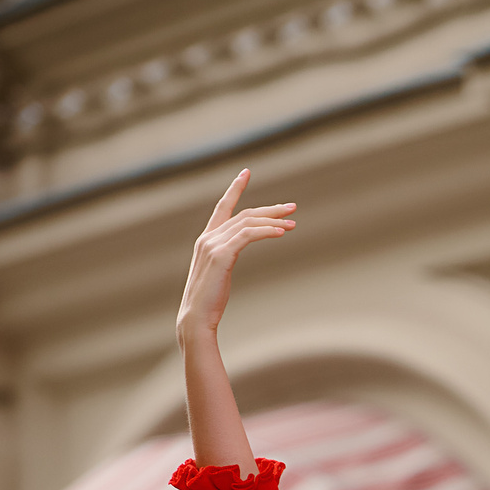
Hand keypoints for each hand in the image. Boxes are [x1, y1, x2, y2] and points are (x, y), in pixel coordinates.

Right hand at [176, 170, 295, 342]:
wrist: (196, 317)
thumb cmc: (209, 301)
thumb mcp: (218, 273)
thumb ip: (226, 256)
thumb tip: (237, 251)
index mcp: (206, 239)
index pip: (223, 207)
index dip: (235, 188)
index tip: (246, 172)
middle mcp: (208, 237)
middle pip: (244, 214)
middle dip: (270, 209)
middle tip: (292, 207)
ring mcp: (212, 244)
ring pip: (248, 223)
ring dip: (273, 221)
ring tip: (293, 223)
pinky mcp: (221, 255)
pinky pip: (248, 236)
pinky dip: (266, 231)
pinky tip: (281, 232)